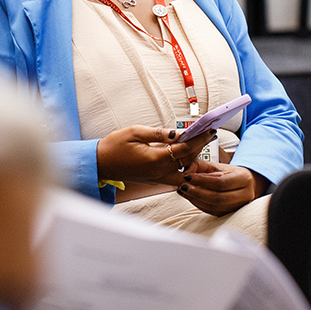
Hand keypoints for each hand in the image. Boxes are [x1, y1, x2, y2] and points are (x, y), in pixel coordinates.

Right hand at [96, 126, 213, 183]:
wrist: (101, 163)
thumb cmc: (114, 146)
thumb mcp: (136, 132)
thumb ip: (160, 133)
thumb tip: (178, 132)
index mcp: (156, 159)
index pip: (185, 148)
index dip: (199, 138)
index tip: (209, 129)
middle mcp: (160, 172)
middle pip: (188, 159)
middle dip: (200, 146)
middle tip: (209, 134)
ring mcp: (158, 178)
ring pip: (184, 170)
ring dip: (194, 158)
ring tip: (200, 144)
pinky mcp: (155, 179)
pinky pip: (176, 176)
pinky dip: (184, 167)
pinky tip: (186, 156)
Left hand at [175, 161, 264, 215]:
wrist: (245, 185)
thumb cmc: (229, 173)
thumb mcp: (216, 165)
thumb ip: (199, 165)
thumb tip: (186, 171)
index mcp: (243, 178)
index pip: (221, 182)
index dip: (202, 180)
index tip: (187, 177)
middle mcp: (245, 194)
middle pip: (218, 197)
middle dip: (197, 193)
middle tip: (183, 187)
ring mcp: (239, 207)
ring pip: (215, 207)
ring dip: (196, 200)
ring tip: (184, 191)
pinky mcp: (230, 213)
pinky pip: (213, 212)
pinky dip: (199, 205)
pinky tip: (190, 198)